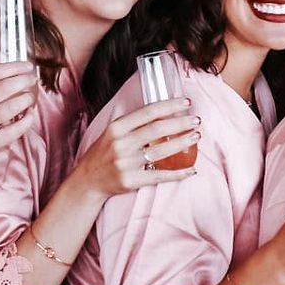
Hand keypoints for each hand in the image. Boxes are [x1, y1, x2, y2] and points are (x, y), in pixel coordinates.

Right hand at [0, 63, 39, 172]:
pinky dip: (27, 120)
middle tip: (32, 79)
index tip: (26, 65)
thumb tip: (7, 78)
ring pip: (12, 106)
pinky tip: (29, 115)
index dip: (14, 67)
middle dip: (23, 80)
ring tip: (31, 97)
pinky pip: (15, 129)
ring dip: (26, 99)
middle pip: (5, 87)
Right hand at [73, 98, 199, 196]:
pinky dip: (178, 174)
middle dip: (181, 123)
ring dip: (182, 143)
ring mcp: (126, 163)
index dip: (170, 106)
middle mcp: (121, 144)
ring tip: (196, 137)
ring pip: (161, 151)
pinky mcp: (131, 181)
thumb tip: (165, 111)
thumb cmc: (104, 153)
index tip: (186, 103)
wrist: (88, 181)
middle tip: (196, 120)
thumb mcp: (113, 133)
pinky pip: (160, 176)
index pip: (148, 112)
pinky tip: (192, 170)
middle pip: (157, 130)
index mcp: (117, 127)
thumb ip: (134, 123)